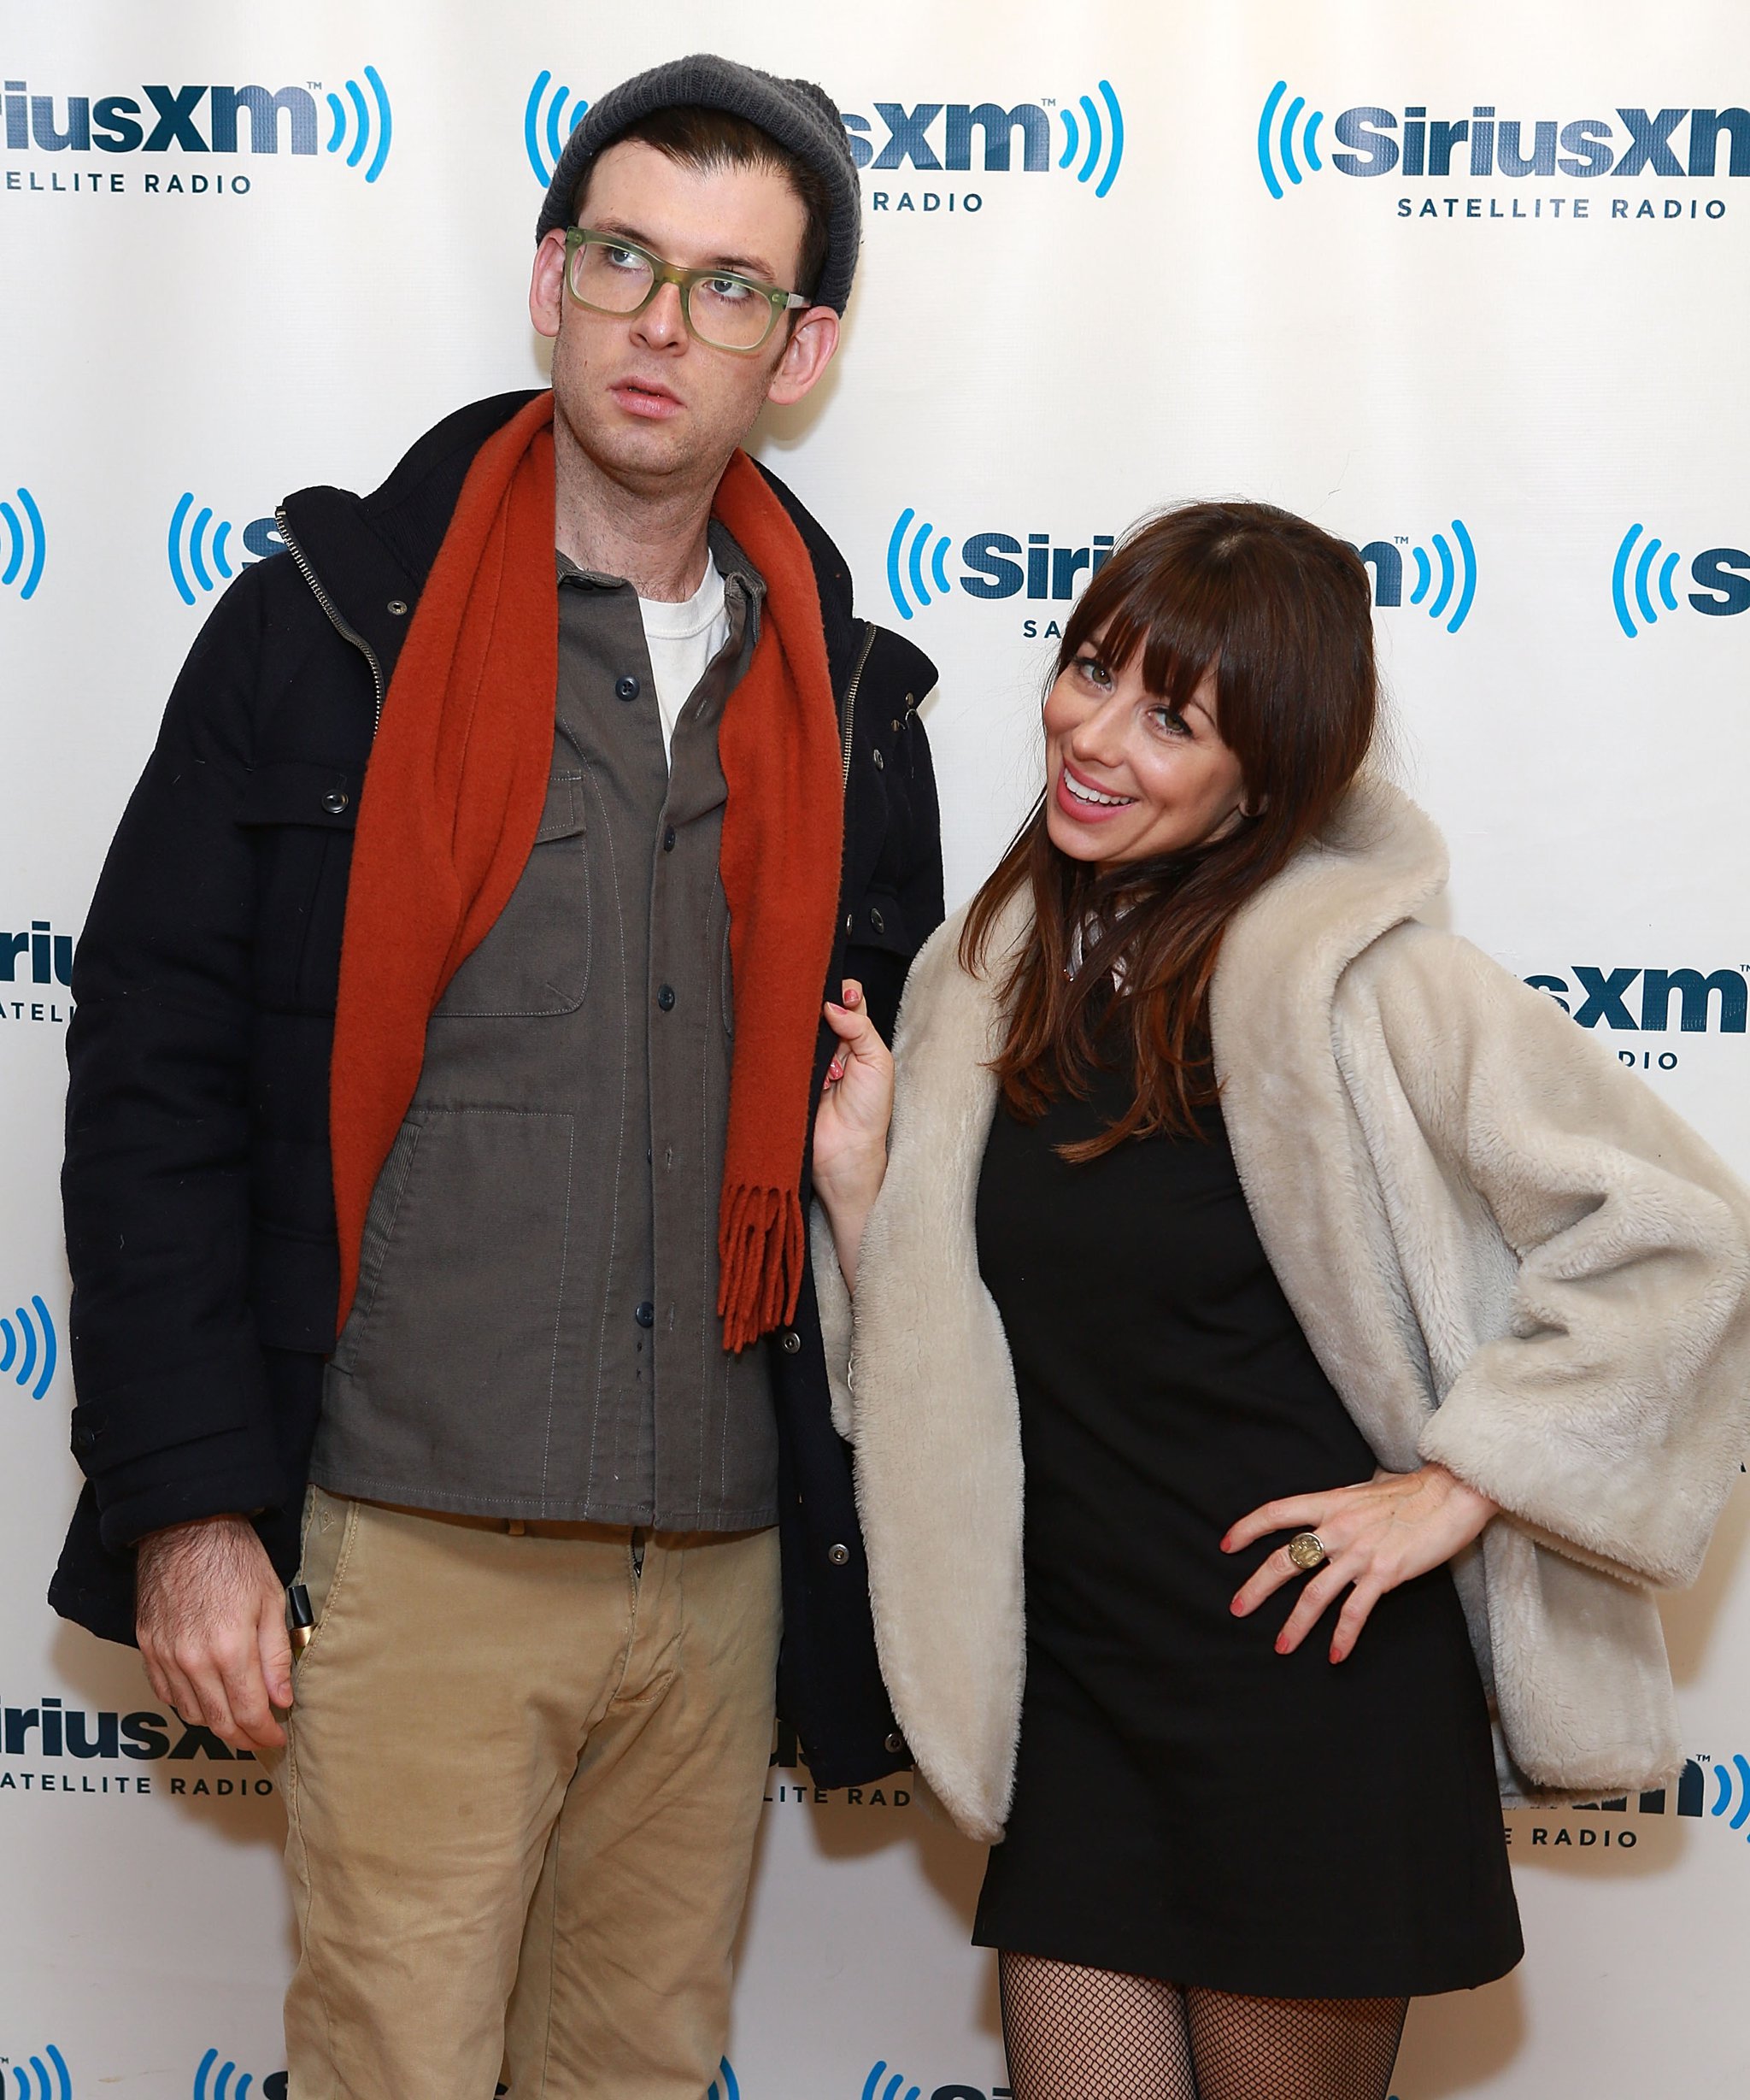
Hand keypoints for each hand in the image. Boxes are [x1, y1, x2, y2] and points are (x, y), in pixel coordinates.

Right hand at [135, 1513, 292, 1750]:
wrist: (186, 1528)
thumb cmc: (234, 1558)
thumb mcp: (271, 1602)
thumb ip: (276, 1657)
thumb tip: (282, 1699)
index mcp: (229, 1650)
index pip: (249, 1713)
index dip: (266, 1733)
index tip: (277, 1737)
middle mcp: (193, 1661)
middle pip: (218, 1722)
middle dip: (243, 1737)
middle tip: (261, 1738)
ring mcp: (165, 1657)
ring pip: (191, 1713)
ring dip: (216, 1723)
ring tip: (238, 1718)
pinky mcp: (147, 1648)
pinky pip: (166, 1693)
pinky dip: (187, 1704)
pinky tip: (206, 1698)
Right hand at [812, 978, 892, 1291]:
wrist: (846, 1153)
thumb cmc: (869, 1112)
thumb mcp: (878, 1062)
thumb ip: (860, 1028)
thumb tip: (834, 1004)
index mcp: (856, 1038)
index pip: (848, 1000)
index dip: (843, 991)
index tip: (842, 996)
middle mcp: (830, 1044)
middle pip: (819, 1008)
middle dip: (816, 1002)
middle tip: (816, 1006)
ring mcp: (806, 1058)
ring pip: (797, 1026)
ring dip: (801, 1026)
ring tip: (807, 1035)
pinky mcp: (785, 1074)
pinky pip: (778, 1050)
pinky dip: (781, 1044)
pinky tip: (787, 1043)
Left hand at [1222, 1463, 1496, 1663]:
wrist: (1453, 1494)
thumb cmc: (1413, 1492)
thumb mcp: (1365, 1491)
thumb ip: (1343, 1506)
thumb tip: (1330, 1514)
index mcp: (1330, 1503)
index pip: (1276, 1512)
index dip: (1247, 1527)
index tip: (1227, 1545)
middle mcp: (1338, 1527)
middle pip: (1285, 1558)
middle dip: (1257, 1586)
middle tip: (1237, 1608)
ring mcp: (1360, 1551)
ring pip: (1314, 1592)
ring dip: (1294, 1623)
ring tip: (1280, 1645)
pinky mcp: (1385, 1572)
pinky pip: (1355, 1610)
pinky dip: (1343, 1635)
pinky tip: (1334, 1654)